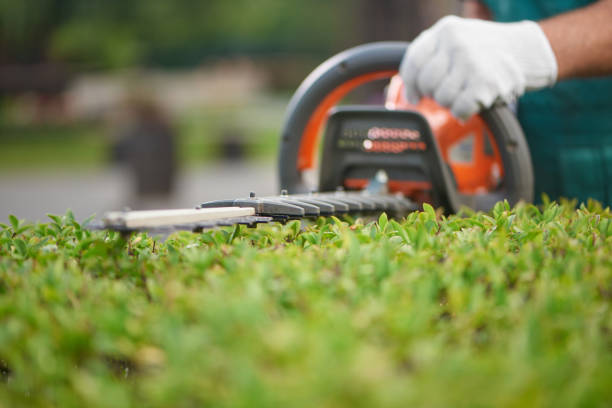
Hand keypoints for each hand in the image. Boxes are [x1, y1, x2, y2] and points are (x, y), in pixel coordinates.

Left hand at [400, 16, 557, 118]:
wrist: (530, 51)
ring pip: (442, 98)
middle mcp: (456, 42)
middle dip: (436, 94)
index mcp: (445, 30)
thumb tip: (410, 93)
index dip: (411, 83)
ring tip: (468, 92)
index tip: (416, 96)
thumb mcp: (458, 40)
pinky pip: (459, 109)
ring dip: (453, 102)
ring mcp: (471, 61)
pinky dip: (464, 112)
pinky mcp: (484, 82)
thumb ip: (433, 57)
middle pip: (426, 83)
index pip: (414, 62)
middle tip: (453, 91)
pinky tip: (474, 103)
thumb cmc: (488, 51)